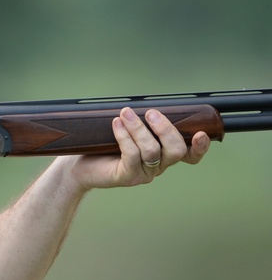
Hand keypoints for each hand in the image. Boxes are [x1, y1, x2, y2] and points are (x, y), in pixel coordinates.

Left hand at [69, 107, 210, 189]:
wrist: (80, 165)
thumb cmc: (105, 145)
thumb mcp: (128, 131)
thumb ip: (143, 122)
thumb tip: (150, 103)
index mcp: (164, 155)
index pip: (190, 155)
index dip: (200, 147)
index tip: (200, 133)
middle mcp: (158, 166)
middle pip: (176, 151)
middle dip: (165, 129)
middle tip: (150, 113)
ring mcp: (143, 173)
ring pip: (152, 151)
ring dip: (139, 129)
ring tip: (125, 114)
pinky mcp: (126, 176)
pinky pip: (131, 155)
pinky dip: (124, 137)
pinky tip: (116, 124)